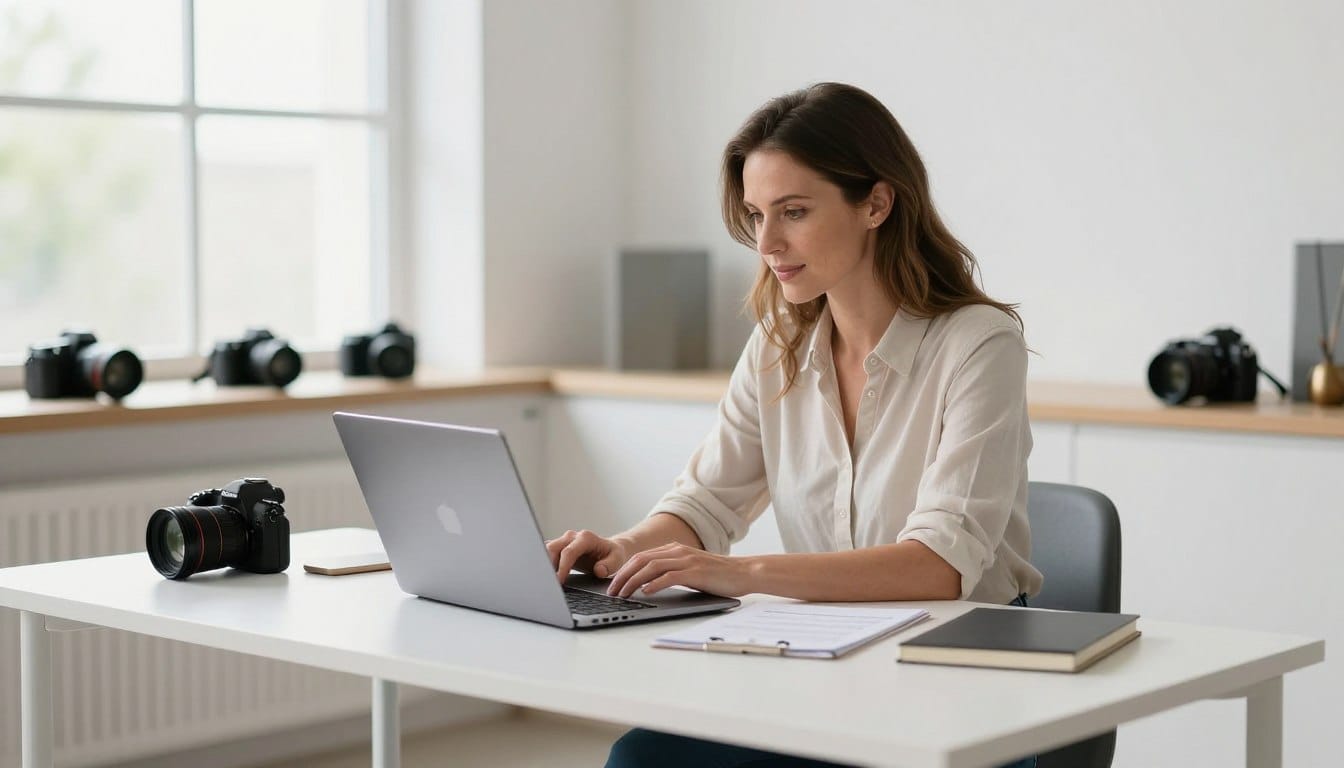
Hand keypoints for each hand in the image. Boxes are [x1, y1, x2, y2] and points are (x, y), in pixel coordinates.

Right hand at [545, 529, 632, 582]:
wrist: (609, 549)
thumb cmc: (613, 555)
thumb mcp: (617, 560)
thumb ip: (609, 565)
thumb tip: (599, 570)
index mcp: (586, 538)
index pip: (569, 552)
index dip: (562, 567)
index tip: (559, 581)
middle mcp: (572, 537)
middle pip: (552, 548)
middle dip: (548, 566)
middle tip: (548, 583)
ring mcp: (564, 540)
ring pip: (546, 550)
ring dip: (544, 565)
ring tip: (546, 581)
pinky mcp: (559, 547)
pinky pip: (546, 553)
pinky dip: (543, 563)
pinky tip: (546, 576)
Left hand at [606, 543, 754, 598]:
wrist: (744, 572)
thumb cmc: (718, 576)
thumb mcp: (690, 571)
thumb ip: (672, 573)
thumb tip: (648, 586)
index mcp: (675, 550)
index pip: (641, 557)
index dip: (624, 570)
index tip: (613, 584)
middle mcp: (678, 552)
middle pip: (641, 560)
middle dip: (622, 576)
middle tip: (611, 591)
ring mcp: (686, 560)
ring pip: (650, 567)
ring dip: (633, 581)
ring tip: (623, 594)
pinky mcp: (695, 572)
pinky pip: (669, 576)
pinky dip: (654, 584)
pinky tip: (645, 592)